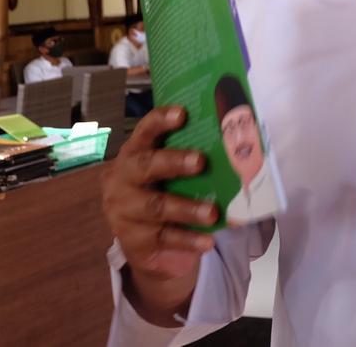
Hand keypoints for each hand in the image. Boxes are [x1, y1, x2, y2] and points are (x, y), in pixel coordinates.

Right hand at [102, 106, 217, 322]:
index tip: (182, 114)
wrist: (138, 240)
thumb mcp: (166, 172)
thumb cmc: (160, 191)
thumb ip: (187, 158)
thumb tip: (232, 143)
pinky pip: (163, 238)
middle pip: (145, 165)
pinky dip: (188, 240)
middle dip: (174, 161)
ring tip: (213, 212)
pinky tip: (207, 241)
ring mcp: (124, 211)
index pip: (144, 132)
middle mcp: (123, 179)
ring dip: (188, 209)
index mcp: (134, 154)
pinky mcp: (133, 240)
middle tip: (201, 161)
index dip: (160, 121)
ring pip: (157, 206)